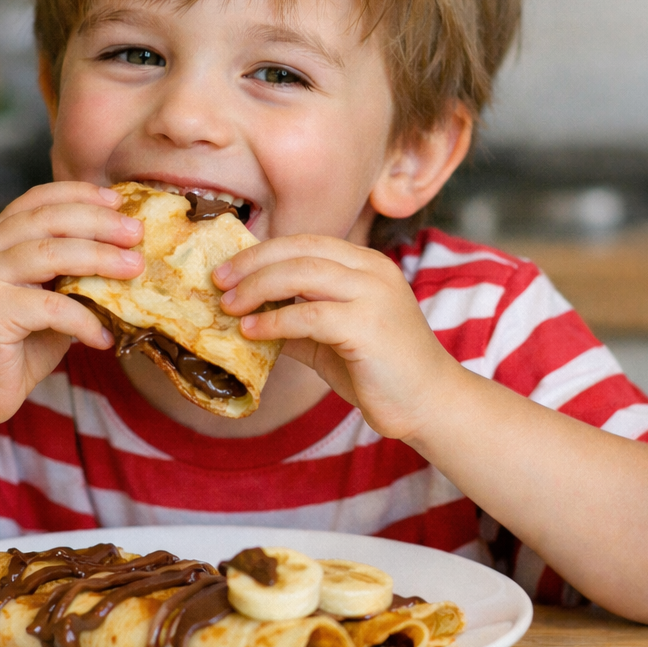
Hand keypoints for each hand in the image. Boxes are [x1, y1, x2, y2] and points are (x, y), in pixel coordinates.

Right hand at [0, 181, 143, 434]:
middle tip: (137, 233)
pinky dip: (85, 320)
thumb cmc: (11, 348)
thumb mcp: (47, 303)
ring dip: (100, 258)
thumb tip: (127, 260)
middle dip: (99, 222)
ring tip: (135, 269)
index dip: (80, 194)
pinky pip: (52, 307)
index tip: (119, 201)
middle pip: (48, 219)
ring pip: (51, 253)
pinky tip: (104, 337)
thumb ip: (71, 278)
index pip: (37, 199)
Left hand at [213, 235, 464, 440]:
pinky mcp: (368, 327)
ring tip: (229, 306)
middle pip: (301, 250)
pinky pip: (310, 315)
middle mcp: (373, 271)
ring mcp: (374, 295)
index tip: (228, 268)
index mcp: (367, 265)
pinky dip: (275, 321)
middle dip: (253, 263)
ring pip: (303, 274)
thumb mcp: (332, 338)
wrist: (429, 403)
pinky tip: (252, 331)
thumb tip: (246, 316)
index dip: (263, 251)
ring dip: (258, 287)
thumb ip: (297, 321)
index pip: (306, 243)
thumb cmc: (380, 372)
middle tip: (218, 281)